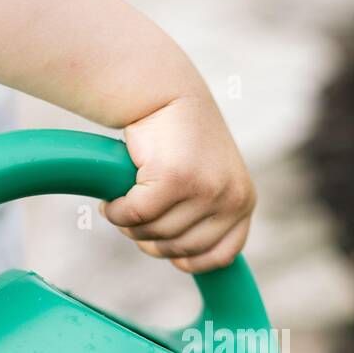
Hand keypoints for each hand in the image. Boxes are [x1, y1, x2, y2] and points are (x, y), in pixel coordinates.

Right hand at [100, 93, 255, 272]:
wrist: (162, 91)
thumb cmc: (178, 140)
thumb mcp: (207, 180)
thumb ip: (205, 217)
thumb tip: (185, 262)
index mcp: (243, 202)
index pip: (221, 256)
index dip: (189, 261)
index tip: (167, 253)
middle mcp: (231, 198)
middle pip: (180, 249)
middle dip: (150, 239)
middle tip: (134, 217)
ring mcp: (206, 189)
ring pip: (155, 234)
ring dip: (130, 225)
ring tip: (123, 202)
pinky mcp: (175, 179)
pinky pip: (135, 216)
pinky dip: (116, 212)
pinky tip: (111, 201)